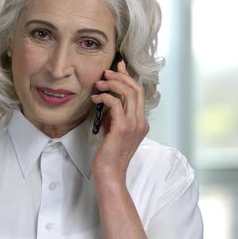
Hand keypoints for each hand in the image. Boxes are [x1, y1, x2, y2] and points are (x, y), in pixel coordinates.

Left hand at [90, 60, 148, 182]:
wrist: (110, 172)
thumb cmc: (109, 154)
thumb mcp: (113, 129)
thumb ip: (114, 115)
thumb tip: (107, 99)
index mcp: (141, 122)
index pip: (138, 93)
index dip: (128, 77)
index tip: (118, 66)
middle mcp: (141, 122)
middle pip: (136, 89)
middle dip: (121, 76)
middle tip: (106, 72)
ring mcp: (134, 125)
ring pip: (128, 93)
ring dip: (112, 84)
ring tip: (99, 83)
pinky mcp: (122, 128)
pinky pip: (115, 104)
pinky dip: (105, 97)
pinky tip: (96, 98)